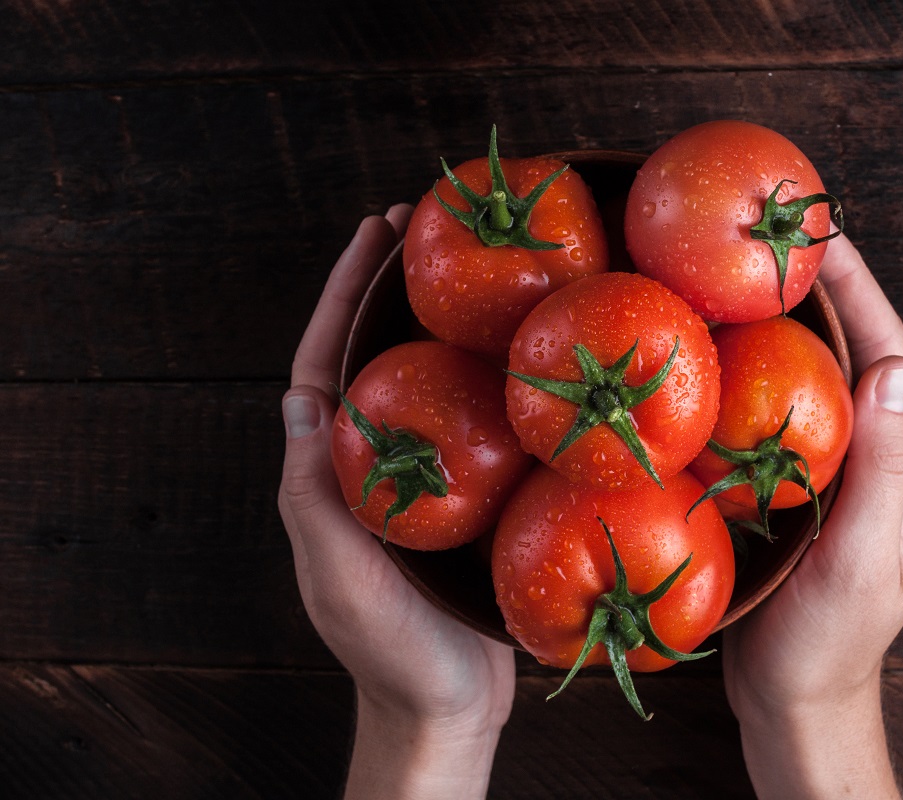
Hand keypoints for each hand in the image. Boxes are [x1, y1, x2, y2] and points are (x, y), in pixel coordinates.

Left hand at [278, 206, 513, 798]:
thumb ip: (314, 496)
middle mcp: (370, 467)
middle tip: (425, 227)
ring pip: (425, 385)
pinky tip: (523, 356)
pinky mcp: (466, 500)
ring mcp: (420, 481)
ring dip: (441, 325)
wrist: (448, 707)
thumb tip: (299, 399)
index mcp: (330, 475)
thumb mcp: (340, 574)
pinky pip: (473, 425)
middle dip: (391, 291)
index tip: (372, 236)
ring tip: (476, 270)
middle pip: (375, 359)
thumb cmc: (391, 650)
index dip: (343, 297)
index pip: (324, 366)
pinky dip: (488, 380)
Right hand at [722, 234, 902, 798]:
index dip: (859, 289)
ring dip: (785, 322)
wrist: (796, 696)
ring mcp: (833, 471)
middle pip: (853, 352)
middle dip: (821, 289)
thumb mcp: (860, 559)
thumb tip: (896, 370)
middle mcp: (874, 456)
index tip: (823, 232)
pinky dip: (753, 371)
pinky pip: (778, 412)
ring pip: (813, 377)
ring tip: (738, 275)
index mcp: (902, 465)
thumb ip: (883, 471)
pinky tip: (715, 355)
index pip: (888, 354)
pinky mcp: (792, 487)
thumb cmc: (827, 641)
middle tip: (771, 234)